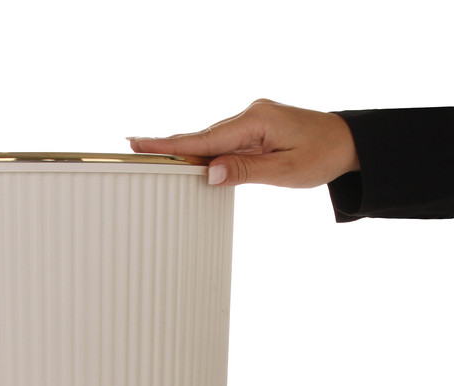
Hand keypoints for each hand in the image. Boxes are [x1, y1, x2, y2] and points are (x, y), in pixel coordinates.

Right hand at [128, 99, 359, 187]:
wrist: (349, 142)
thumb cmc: (323, 154)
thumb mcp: (285, 171)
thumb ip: (244, 171)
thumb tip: (209, 172)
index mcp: (256, 120)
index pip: (204, 138)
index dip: (170, 144)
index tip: (141, 142)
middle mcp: (250, 115)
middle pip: (201, 136)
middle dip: (169, 145)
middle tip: (134, 147)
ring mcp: (251, 121)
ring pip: (210, 140)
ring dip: (185, 150)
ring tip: (152, 154)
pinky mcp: (254, 129)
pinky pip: (222, 141)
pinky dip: (204, 151)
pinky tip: (188, 159)